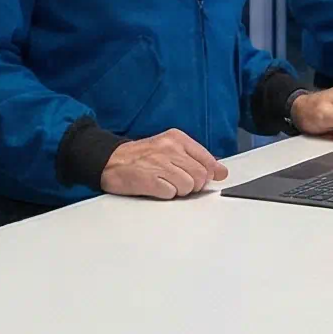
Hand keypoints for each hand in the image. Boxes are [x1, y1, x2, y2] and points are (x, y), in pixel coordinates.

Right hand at [100, 129, 228, 199]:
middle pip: (201, 176)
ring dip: (179, 190)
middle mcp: (169, 148)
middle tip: (178, 181)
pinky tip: (156, 187)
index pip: (207, 160)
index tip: (207, 178)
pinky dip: (166, 194)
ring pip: (188, 186)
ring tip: (165, 183)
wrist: (111, 161)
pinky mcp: (149, 179)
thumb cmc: (142, 157)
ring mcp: (159, 163)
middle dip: (193, 185)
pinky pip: (171, 194)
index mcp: (177, 138)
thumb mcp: (170, 148)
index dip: (209, 174)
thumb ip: (197, 158)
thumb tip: (221, 172)